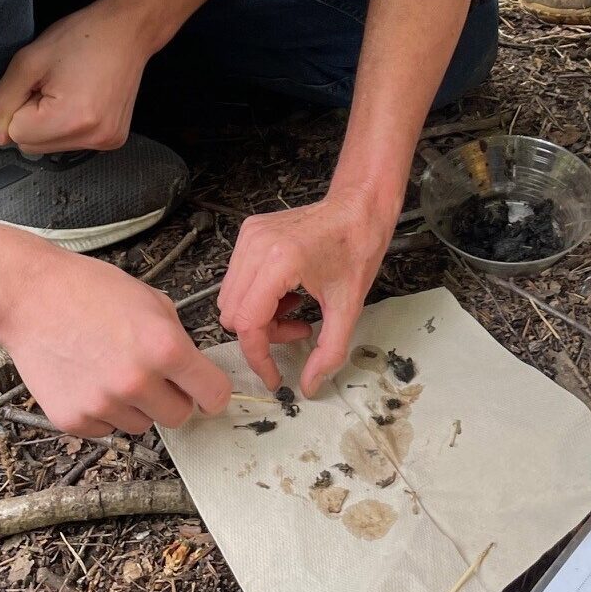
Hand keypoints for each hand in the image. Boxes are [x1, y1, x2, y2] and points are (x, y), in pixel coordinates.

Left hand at [0, 0, 152, 153]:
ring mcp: (106, 141)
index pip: (15, 133)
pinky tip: (82, 100)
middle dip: (32, 118)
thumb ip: (3, 100)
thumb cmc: (85, 37)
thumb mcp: (29, 60)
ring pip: (49, 146)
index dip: (19, 105)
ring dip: (49, 122)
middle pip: (32, 145)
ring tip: (69, 91)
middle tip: (53, 86)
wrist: (127, 30)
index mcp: (71, 119)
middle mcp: (92, 137)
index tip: (40, 84)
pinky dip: (68, 125)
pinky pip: (71, 142)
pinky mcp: (113, 139)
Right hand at [0, 246, 231, 436]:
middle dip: (174, 399)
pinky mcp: (73, 419)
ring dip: (136, 406)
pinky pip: (106, 428)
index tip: (206, 392)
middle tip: (155, 377)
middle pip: (179, 416)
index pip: (213, 394)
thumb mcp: (150, 300)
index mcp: (165, 348)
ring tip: (112, 370)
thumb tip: (192, 369)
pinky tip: (89, 379)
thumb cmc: (88, 290)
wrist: (30, 297)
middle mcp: (137, 382)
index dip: (212, 392)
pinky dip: (103, 411)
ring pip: (142, 424)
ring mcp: (103, 404)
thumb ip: (176, 338)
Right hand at [219, 189, 394, 396]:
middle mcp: (257, 245)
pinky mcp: (249, 232)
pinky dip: (257, 297)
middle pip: (233, 314)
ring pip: (231, 299)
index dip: (258, 357)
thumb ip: (329, 351)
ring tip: (294, 309)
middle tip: (297, 331)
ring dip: (259, 317)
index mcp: (280, 260)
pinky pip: (237, 279)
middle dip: (262, 335)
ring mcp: (250, 236)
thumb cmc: (357, 246)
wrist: (359, 207)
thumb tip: (310, 384)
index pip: (248, 323)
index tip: (273, 376)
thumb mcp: (349, 307)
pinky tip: (287, 293)